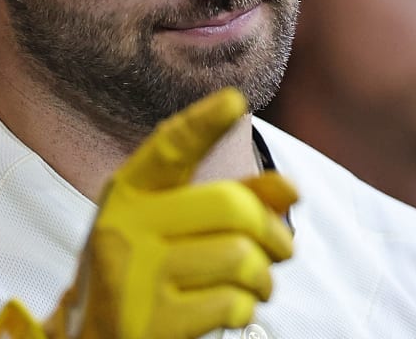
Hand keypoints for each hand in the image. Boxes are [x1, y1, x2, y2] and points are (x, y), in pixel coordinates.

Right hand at [0, 88, 298, 338]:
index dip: (202, 122)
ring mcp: (134, 276)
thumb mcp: (172, 227)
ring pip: (240, 257)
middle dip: (273, 231)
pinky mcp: (150, 322)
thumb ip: (230, 200)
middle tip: (281, 250)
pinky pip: (231, 303)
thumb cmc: (145, 274)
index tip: (234, 99)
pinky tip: (229, 309)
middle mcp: (125, 227)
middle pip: (230, 207)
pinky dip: (244, 307)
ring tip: (254, 285)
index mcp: (129, 194)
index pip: (168, 148)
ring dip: (263, 277)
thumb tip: (290, 189)